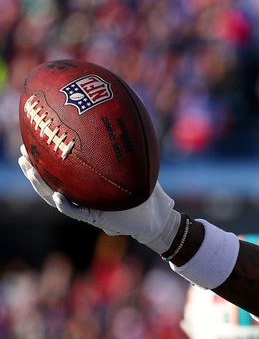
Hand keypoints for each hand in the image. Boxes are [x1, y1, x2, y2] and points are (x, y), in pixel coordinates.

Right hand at [18, 146, 180, 252]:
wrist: (156, 217)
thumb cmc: (144, 192)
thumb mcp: (132, 166)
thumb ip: (122, 149)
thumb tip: (119, 120)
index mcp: (84, 184)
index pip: (58, 170)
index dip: (43, 157)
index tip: (31, 140)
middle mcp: (80, 195)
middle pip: (48, 182)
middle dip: (32, 168)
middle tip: (21, 153)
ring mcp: (85, 207)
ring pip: (54, 197)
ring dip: (40, 185)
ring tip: (30, 170)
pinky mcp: (95, 219)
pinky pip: (75, 213)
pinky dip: (65, 205)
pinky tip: (58, 196)